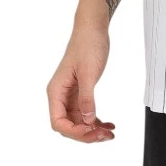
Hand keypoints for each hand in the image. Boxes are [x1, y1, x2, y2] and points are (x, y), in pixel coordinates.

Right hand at [47, 24, 116, 142]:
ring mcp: (70, 95)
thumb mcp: (88, 72)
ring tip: (109, 134)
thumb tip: (88, 120)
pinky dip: (96, 120)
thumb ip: (87, 97)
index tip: (91, 132)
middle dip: (86, 133)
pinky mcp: (80, 92)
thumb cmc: (87, 45)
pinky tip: (108, 125)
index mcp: (56, 91)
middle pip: (69, 125)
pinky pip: (86, 112)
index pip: (58, 122)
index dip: (74, 132)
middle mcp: (61, 95)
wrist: (93, 28)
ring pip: (79, 121)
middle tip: (104, 136)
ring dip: (92, 129)